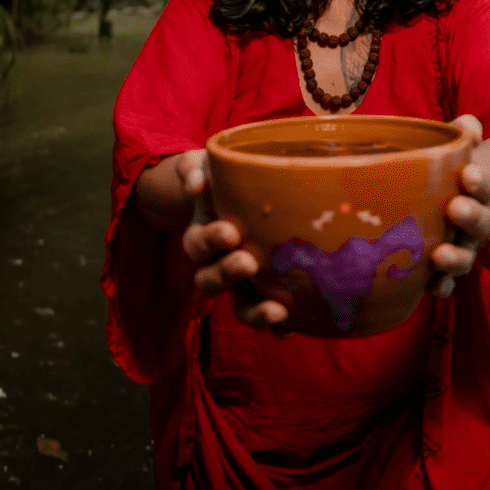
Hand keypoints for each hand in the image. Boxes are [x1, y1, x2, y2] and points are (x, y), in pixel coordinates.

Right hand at [178, 150, 290, 331]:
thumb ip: (196, 168)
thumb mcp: (206, 164)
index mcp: (203, 232)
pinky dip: (278, 325)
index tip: (231, 232)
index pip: (197, 245)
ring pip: (239, 305)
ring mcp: (243, 281)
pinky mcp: (267, 290)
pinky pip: (268, 313)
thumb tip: (197, 185)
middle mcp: (218, 262)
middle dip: (228, 274)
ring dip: (255, 312)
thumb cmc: (224, 175)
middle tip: (249, 263)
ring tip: (276, 310)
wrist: (242, 192)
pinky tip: (293, 324)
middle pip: (210, 281)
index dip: (211, 242)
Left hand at [429, 115, 489, 299]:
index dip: (480, 182)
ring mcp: (461, 247)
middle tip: (454, 208)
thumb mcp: (460, 151)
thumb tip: (467, 123)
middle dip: (469, 216)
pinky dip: (441, 287)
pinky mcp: (445, 268)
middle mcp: (475, 222)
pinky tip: (429, 287)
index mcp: (479, 192)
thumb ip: (464, 135)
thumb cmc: (452, 173)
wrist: (458, 200)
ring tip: (439, 256)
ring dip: (454, 258)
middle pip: (478, 223)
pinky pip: (446, 282)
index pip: (483, 186)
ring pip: (463, 257)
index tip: (470, 173)